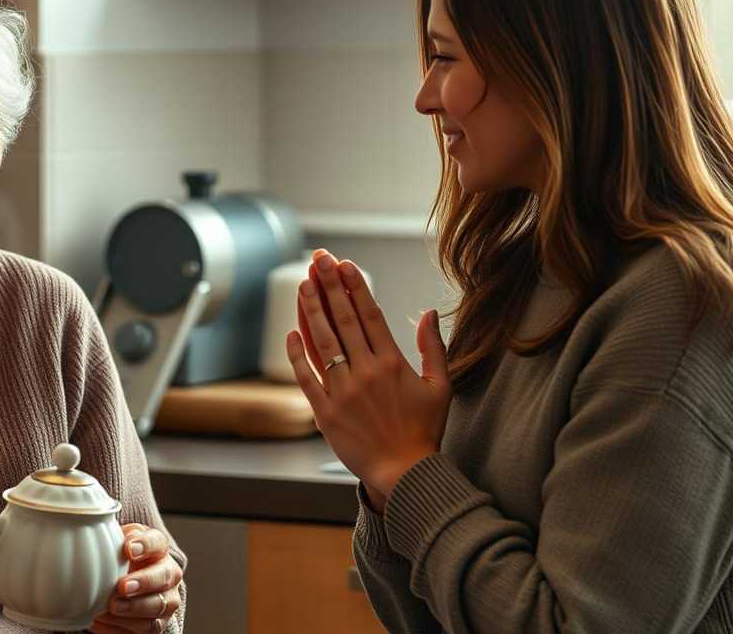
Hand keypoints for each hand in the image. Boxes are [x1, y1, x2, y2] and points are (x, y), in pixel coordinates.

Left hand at [90, 523, 181, 633]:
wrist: (125, 587)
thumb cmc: (119, 561)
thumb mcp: (118, 543)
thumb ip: (113, 536)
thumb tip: (99, 529)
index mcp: (159, 549)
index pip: (157, 542)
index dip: (145, 545)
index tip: (128, 549)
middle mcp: (169, 575)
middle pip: (164, 577)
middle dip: (143, 582)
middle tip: (122, 586)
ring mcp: (166, 602)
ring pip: (157, 607)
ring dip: (133, 609)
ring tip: (110, 607)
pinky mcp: (156, 625)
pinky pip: (143, 631)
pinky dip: (121, 627)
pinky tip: (102, 621)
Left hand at [287, 250, 451, 509]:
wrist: (405, 473)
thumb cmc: (424, 430)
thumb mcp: (441, 386)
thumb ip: (433, 347)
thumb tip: (428, 312)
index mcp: (393, 363)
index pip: (369, 313)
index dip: (354, 285)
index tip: (343, 263)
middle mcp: (365, 373)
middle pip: (343, 319)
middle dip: (328, 285)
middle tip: (318, 258)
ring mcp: (342, 392)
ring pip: (322, 342)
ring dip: (310, 310)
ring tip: (303, 283)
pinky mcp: (324, 412)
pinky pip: (306, 377)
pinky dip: (297, 353)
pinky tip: (291, 331)